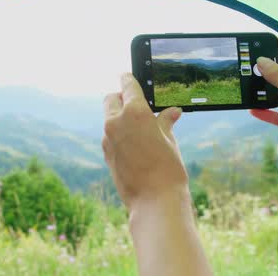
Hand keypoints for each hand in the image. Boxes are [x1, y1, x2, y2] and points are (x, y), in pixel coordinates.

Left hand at [102, 73, 211, 275]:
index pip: (127, 84)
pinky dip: (118, 134)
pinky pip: (110, 135)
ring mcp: (107, 138)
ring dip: (120, 117)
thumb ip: (165, 122)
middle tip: (137, 104)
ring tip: (141, 129)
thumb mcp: (170, 140)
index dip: (129, 78)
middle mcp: (116, 121)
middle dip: (121, 98)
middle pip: (111, 98)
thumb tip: (171, 112)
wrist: (155, 202)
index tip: (130, 76)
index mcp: (134, 112)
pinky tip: (135, 145)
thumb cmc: (168, 169)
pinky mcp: (105, 153)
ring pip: (109, 118)